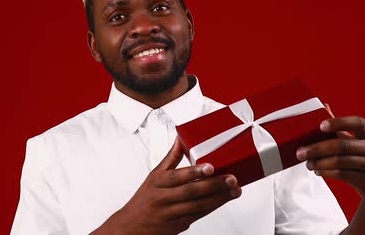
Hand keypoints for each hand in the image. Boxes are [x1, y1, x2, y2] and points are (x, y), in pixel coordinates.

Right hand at [93, 137, 241, 234]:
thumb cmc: (144, 199)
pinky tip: (223, 201)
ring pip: (198, 206)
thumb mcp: (154, 176)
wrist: (130, 227)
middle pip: (192, 191)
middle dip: (214, 185)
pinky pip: (197, 216)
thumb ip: (170, 158)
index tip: (210, 166)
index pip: (178, 176)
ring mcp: (171, 214)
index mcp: (158, 182)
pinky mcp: (176, 226)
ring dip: (218, 198)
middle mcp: (164, 198)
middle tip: (232, 178)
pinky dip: (211, 208)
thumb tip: (181, 139)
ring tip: (234, 191)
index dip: (195, 172)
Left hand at [296, 105, 364, 206]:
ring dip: (319, 163)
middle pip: (342, 145)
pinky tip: (318, 171)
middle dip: (317, 149)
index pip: (357, 123)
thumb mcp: (359, 142)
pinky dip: (326, 172)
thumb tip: (324, 106)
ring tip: (308, 164)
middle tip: (300, 152)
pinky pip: (342, 174)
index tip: (321, 126)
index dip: (339, 122)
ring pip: (340, 161)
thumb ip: (342, 127)